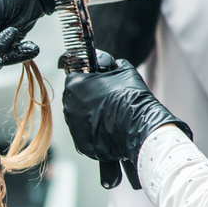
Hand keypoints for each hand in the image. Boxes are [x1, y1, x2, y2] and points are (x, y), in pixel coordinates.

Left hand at [62, 52, 191, 173]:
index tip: (97, 84)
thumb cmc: (131, 96)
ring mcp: (72, 125)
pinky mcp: (80, 142)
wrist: (138, 126)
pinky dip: (93, 131)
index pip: (75, 78)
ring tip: (108, 115)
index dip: (87, 80)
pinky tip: (107, 128)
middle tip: (104, 100)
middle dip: (87, 98)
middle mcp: (68, 105)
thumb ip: (112, 65)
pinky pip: (84, 134)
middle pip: (75, 99)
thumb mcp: (124, 71)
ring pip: (78, 117)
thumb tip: (111, 64)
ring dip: (89, 115)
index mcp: (74, 84)